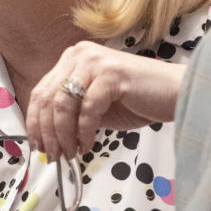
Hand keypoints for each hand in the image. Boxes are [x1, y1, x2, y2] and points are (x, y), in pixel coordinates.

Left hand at [26, 43, 183, 160]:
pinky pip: (87, 110)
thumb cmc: (137, 101)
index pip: (41, 92)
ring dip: (64, 136)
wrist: (175, 94)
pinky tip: (88, 145)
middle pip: (48, 99)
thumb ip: (71, 112)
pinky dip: (84, 132)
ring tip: (71, 154)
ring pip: (63, 105)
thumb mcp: (94, 105)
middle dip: (47, 133)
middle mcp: (80, 54)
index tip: (38, 145)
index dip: (35, 122)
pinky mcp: (112, 75)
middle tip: (53, 156)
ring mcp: (96, 62)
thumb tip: (46, 137)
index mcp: (73, 58)